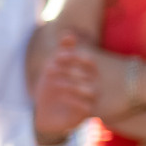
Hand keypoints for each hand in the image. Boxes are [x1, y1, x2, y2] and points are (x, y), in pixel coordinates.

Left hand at [31, 30, 97, 144]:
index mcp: (91, 71)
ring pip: (91, 91)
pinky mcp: (88, 113)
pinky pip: (87, 108)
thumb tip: (67, 32)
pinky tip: (61, 97)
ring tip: (56, 84)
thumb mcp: (58, 65)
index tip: (58, 56)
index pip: (89, 61)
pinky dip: (75, 102)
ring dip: (73, 86)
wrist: (49, 111)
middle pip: (90, 75)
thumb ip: (64, 48)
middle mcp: (96, 84)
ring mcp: (93, 99)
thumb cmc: (56, 83)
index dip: (75, 57)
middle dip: (71, 71)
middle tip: (52, 69)